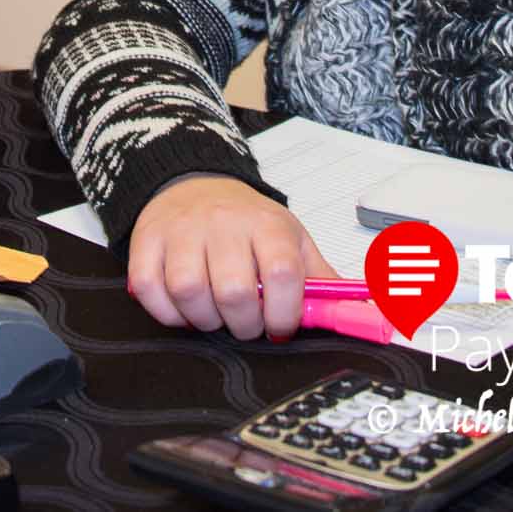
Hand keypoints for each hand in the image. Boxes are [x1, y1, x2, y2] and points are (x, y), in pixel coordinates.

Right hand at [126, 173, 340, 339]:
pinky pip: (149, 288)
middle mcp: (223, 224)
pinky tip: (183, 308)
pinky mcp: (147, 241)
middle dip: (243, 324)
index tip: (281, 327)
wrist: (192, 184)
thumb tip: (365, 316)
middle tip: (246, 324)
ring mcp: (181, 231)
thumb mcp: (291, 240)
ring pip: (189, 291)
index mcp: (267, 225)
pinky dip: (166, 311)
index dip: (284, 313)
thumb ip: (322, 280)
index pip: (281, 273)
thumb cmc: (246, 222)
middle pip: (233, 290)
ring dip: (204, 319)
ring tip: (214, 315)